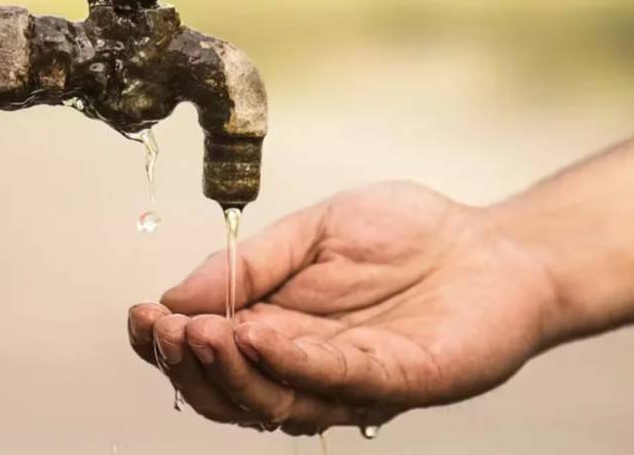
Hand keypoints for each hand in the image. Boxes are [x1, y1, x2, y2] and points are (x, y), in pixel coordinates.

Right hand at [127, 182, 559, 434]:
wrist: (494, 243)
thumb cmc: (407, 236)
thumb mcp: (314, 232)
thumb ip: (251, 264)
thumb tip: (173, 295)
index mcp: (278, 331)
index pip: (208, 355)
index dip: (165, 344)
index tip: (139, 314)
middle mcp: (306, 368)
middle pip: (230, 395)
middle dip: (188, 365)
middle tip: (165, 329)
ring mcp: (353, 382)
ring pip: (274, 402)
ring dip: (229, 372)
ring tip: (200, 332)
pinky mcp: (401, 379)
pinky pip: (340, 381)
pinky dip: (295, 363)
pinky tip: (260, 334)